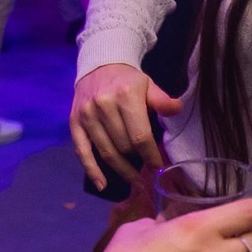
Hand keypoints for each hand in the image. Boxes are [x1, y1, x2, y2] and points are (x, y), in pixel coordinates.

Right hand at [70, 63, 180, 190]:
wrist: (99, 66)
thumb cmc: (128, 80)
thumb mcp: (148, 85)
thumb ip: (161, 100)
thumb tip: (177, 109)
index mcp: (125, 96)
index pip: (140, 135)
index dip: (150, 155)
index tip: (157, 167)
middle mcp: (104, 106)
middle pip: (123, 146)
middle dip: (137, 161)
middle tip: (146, 171)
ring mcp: (87, 116)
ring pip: (106, 152)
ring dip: (121, 171)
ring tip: (134, 182)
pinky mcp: (74, 123)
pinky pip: (82, 152)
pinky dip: (92, 171)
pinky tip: (103, 184)